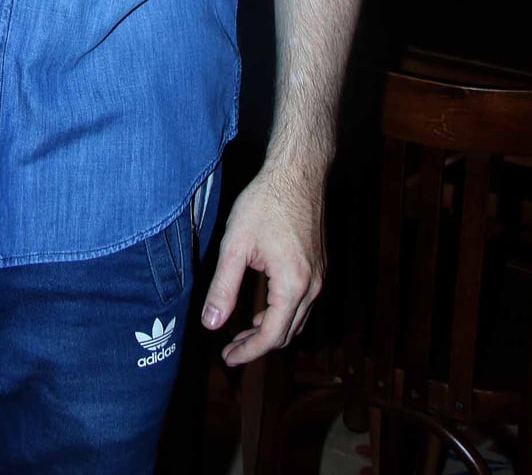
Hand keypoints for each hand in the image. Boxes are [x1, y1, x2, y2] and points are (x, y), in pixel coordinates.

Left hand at [199, 165, 324, 365]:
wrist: (298, 172)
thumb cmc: (265, 202)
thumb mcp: (236, 245)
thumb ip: (224, 287)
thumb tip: (211, 324)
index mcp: (292, 285)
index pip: (271, 336)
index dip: (248, 352)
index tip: (227, 359)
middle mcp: (313, 287)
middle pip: (287, 334)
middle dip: (258, 345)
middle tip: (230, 349)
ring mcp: (320, 277)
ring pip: (297, 320)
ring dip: (271, 331)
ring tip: (242, 333)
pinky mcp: (319, 266)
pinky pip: (303, 304)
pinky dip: (282, 314)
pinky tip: (263, 308)